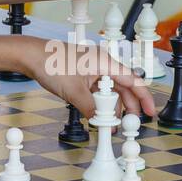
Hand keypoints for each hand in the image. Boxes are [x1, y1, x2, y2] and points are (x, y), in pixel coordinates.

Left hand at [25, 40, 156, 118]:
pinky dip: (100, 102)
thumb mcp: (74, 92)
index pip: (133, 81)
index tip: (150, 112)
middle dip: (128, 106)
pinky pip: (98, 90)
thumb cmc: (51, 64)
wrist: (31, 56)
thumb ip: (91, 109)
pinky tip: (97, 114)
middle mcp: (103, 64)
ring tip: (110, 124)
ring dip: (111, 107)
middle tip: (131, 123)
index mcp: (106, 63)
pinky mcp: (84, 74)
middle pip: (124, 87)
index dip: (144, 98)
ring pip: (110, 90)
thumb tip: (101, 122)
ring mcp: (93, 68)